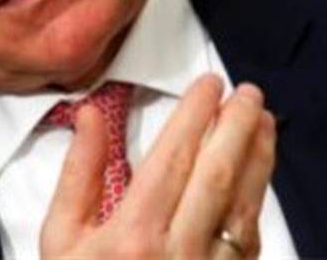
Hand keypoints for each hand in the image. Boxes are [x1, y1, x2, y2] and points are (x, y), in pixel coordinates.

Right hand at [41, 74, 276, 258]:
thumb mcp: (60, 242)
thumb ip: (78, 174)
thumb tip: (90, 116)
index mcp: (132, 236)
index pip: (174, 157)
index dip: (195, 114)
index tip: (208, 84)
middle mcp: (176, 254)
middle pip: (218, 175)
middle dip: (237, 126)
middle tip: (248, 92)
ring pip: (244, 206)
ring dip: (259, 159)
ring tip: (266, 122)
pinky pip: (249, 241)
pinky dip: (256, 202)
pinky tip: (258, 177)